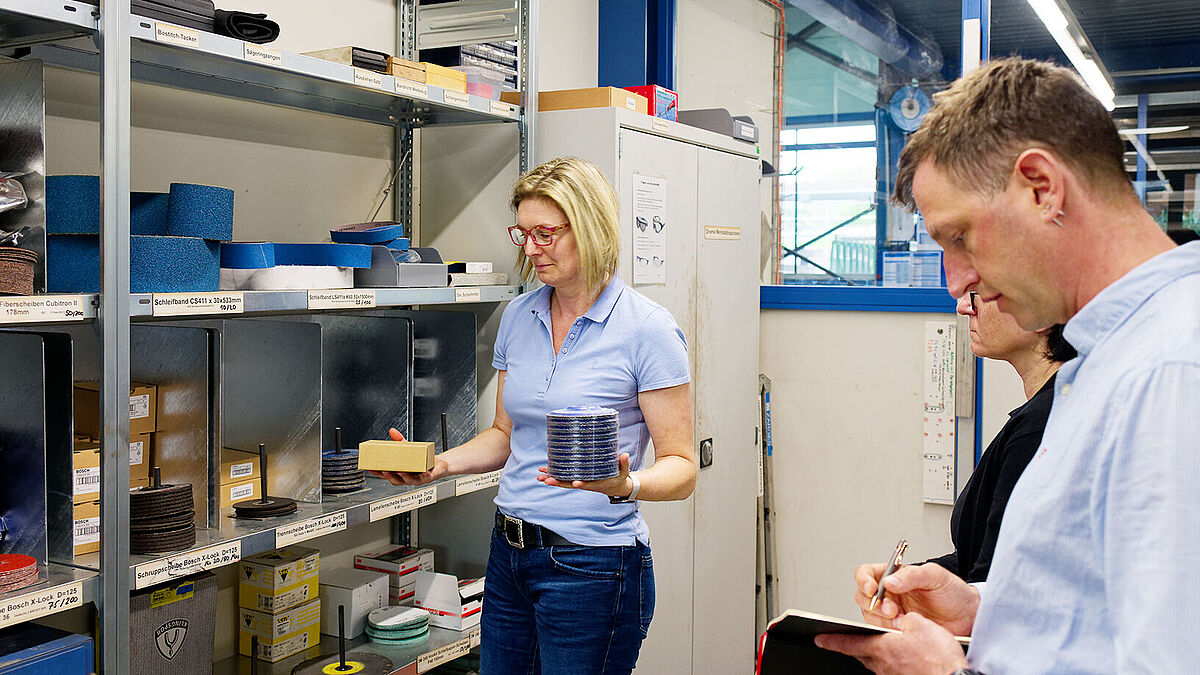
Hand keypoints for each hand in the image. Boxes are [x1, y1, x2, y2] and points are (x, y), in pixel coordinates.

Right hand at [368, 428, 449, 485]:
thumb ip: (399, 440)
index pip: (386, 474)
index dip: (377, 473)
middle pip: (395, 480)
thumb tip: (392, 431)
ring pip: (409, 480)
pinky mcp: (428, 477)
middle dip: (389, 476)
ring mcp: (417, 478)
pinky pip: (425, 478)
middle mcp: (407, 477)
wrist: (438, 464)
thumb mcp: (408, 448)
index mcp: (400, 472)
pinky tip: (422, 472)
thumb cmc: (422, 459)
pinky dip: (423, 475)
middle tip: (384, 470)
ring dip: (403, 476)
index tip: (369, 468)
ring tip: (400, 470)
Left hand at [537, 452, 632, 497]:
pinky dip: (554, 475)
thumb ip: (624, 464)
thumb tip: (624, 455)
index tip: (576, 483)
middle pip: (570, 484)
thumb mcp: (623, 472)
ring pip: (564, 482)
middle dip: (558, 482)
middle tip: (546, 480)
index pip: (589, 484)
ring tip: (539, 476)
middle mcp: (586, 484)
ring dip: (552, 479)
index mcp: (598, 484)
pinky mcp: (578, 478)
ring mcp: (581, 481)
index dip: (582, 484)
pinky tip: (545, 472)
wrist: (616, 486)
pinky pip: (564, 478)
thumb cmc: (619, 478)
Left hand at [814, 611, 968, 674]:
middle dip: (855, 644)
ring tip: (885, 644)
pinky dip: (892, 661)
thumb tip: (900, 618)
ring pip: (876, 661)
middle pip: (861, 652)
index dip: (832, 639)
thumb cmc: (939, 659)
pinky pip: (891, 669)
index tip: (819, 638)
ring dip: (876, 652)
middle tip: (847, 639)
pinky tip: (904, 657)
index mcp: (881, 647)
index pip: (848, 642)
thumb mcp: (920, 625)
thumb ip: (904, 618)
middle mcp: (882, 664)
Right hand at [854, 562, 978, 635]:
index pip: (866, 573)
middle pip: (863, 596)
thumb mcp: (934, 576)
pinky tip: (904, 630)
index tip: (872, 589)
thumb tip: (889, 581)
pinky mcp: (897, 629)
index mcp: (893, 575)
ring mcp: (892, 612)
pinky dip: (889, 631)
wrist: (967, 616)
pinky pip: (881, 630)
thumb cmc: (953, 591)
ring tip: (902, 622)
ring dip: (882, 620)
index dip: (864, 581)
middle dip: (874, 605)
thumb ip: (912, 576)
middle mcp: (889, 593)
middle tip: (892, 610)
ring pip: (870, 615)